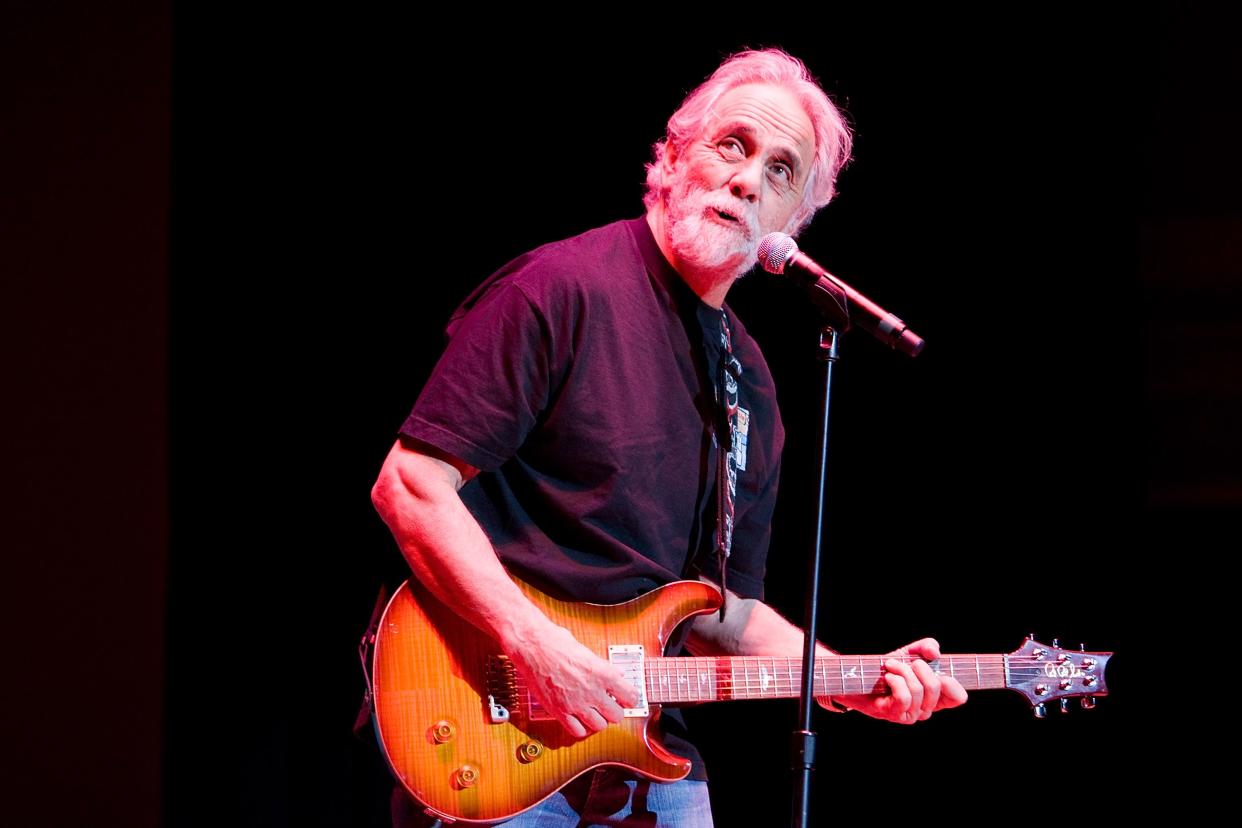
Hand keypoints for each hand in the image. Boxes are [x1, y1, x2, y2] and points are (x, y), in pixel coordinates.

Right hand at [506, 624, 641, 738]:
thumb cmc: (556, 642)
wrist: (532, 646)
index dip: (629, 698)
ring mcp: (575, 704)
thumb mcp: (587, 651)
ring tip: (595, 712)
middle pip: (617, 716)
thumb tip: (615, 674)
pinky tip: (579, 718)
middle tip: (610, 705)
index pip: (630, 697)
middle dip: (615, 711)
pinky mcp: (559, 711)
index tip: (626, 698)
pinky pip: (577, 731)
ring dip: (599, 720)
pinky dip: (581, 727)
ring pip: (599, 726)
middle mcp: (592, 692)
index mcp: (603, 674)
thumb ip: (603, 667)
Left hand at [833, 638, 966, 723]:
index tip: (938, 666)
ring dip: (902, 670)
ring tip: (890, 666)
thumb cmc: (886, 667)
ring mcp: (909, 714)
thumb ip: (926, 647)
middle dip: (920, 666)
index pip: (958, 697)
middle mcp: (924, 709)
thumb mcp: (909, 653)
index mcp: (933, 697)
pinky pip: (904, 697)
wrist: (857, 675)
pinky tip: (887, 677)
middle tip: (907, 662)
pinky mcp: (893, 714)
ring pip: (919, 689)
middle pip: (938, 686)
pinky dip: (895, 680)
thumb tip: (935, 654)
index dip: (953, 681)